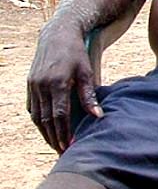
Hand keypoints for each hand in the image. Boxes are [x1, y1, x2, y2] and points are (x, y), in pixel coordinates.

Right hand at [27, 24, 102, 153]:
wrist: (57, 35)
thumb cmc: (76, 53)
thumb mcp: (86, 72)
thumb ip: (89, 95)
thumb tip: (97, 116)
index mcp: (57, 83)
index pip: (59, 115)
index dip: (64, 133)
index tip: (70, 146)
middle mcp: (41, 86)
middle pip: (46, 119)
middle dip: (54, 138)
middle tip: (62, 152)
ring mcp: (33, 85)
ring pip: (37, 116)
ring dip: (45, 132)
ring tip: (55, 145)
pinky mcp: (29, 84)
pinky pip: (32, 108)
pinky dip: (38, 121)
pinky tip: (46, 129)